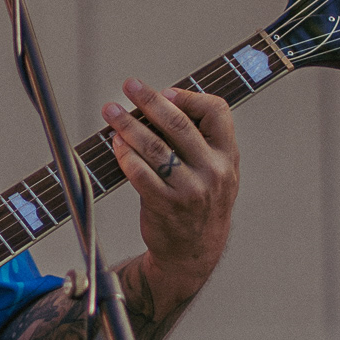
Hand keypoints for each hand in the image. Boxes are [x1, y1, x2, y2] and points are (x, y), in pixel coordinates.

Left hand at [102, 78, 238, 302]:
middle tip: (129, 86)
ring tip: (111, 113)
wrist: (193, 253)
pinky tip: (115, 144)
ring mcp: (191, 190)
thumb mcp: (217, 173)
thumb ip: (200, 142)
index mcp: (229, 156)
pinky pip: (141, 174)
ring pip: (155, 147)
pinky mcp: (166, 206)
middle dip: (149, 101)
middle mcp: (214, 171)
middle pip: (179, 125)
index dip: (190, 97)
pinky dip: (125, 155)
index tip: (165, 92)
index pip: (217, 112)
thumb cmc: (200, 205)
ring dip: (128, 126)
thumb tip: (160, 105)